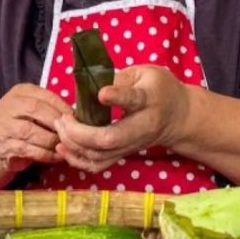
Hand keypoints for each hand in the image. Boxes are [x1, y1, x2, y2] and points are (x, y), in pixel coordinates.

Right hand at [0, 83, 71, 172]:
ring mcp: (3, 126)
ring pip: (30, 130)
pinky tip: (57, 156)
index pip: (44, 95)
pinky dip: (45, 154)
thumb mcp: (40, 111)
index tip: (74, 117)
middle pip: (35, 109)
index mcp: (20, 92)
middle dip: (56, 122)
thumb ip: (53, 109)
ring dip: (51, 139)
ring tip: (65, 145)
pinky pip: (27, 149)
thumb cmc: (30, 125)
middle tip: (71, 132)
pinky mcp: (4, 146)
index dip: (62, 106)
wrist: (7, 147)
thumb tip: (76, 116)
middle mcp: (8, 105)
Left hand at [55, 65, 190, 172]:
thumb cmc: (160, 89)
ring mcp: (131, 145)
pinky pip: (98, 165)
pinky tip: (63, 146)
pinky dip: (77, 159)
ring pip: (100, 156)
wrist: (180, 117)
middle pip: (109, 138)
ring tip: (60, 127)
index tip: (101, 94)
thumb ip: (121, 78)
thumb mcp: (146, 72)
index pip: (133, 100)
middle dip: (80, 132)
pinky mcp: (123, 154)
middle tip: (63, 118)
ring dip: (74, 145)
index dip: (117, 97)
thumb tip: (93, 89)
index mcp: (149, 100)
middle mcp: (141, 127)